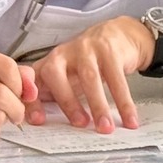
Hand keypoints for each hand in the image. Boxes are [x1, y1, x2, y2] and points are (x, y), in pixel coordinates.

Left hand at [30, 16, 150, 133]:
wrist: (117, 35)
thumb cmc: (87, 62)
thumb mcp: (66, 75)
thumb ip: (53, 94)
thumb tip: (45, 124)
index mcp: (49, 63)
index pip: (33, 81)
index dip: (33, 100)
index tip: (38, 120)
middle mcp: (63, 54)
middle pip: (56, 74)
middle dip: (66, 101)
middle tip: (79, 124)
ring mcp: (86, 50)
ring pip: (89, 77)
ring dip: (98, 105)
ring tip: (105, 127)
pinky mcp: (109, 50)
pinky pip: (116, 78)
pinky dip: (124, 102)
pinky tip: (129, 118)